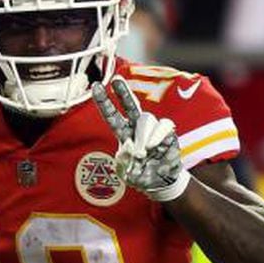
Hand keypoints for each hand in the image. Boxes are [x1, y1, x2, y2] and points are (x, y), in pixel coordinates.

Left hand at [92, 76, 189, 201]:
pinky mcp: (168, 134)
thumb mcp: (127, 173)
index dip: (104, 102)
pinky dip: (158, 135)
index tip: (95, 87)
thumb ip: (125, 162)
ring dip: (143, 135)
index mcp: (124, 134)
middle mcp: (137, 128)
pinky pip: (163, 126)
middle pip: (131, 105)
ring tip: (144, 152)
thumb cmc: (141, 176)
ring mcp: (153, 129)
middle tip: (116, 80)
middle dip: (123, 92)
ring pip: (146, 119)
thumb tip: (131, 147)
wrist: (161, 182)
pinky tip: (155, 146)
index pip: (112, 116)